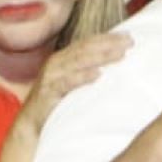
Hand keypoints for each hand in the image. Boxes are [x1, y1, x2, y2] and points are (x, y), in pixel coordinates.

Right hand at [9, 32, 134, 146]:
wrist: (31, 125)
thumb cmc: (56, 104)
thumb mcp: (73, 84)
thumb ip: (87, 73)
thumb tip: (114, 67)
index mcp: (63, 59)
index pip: (87, 43)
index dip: (107, 38)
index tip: (129, 36)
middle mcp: (56, 63)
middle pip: (85, 49)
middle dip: (108, 44)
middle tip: (130, 42)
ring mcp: (51, 77)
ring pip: (78, 62)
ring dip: (101, 57)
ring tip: (119, 54)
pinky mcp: (48, 93)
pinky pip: (66, 83)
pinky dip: (82, 77)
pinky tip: (98, 75)